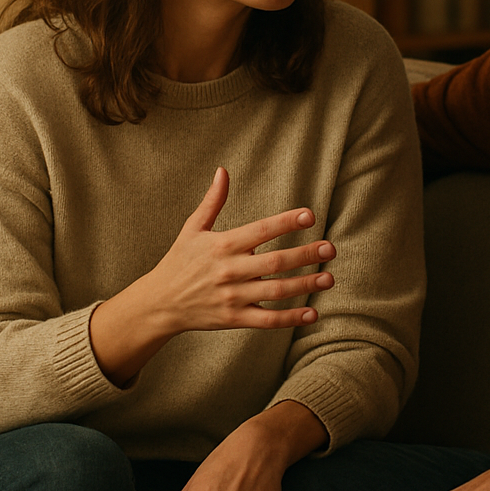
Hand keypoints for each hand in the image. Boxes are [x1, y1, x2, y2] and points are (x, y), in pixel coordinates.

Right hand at [89, 167, 334, 385]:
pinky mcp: (233, 319)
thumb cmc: (179, 261)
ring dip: (304, 284)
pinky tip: (312, 313)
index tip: (310, 215)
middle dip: (305, 254)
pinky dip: (290, 318)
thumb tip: (223, 171)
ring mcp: (232, 297)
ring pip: (275, 291)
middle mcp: (229, 271)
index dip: (285, 222)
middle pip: (274, 262)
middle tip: (330, 248)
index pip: (259, 231)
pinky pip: (266, 319)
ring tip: (328, 278)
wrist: (159, 303)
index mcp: (222, 245)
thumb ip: (212, 201)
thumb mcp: (192, 228)